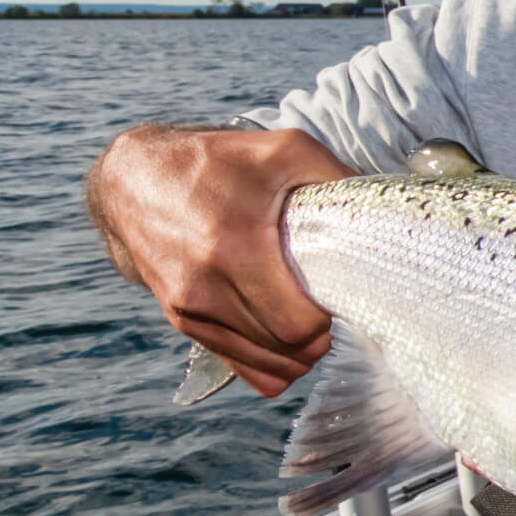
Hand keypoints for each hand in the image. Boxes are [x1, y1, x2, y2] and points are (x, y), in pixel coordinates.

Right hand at [86, 125, 352, 396]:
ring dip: (297, 354)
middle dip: (319, 339)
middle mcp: (205, 286)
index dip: (328, 321)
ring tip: (312, 322)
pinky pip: (237, 364)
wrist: (133, 180)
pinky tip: (285, 342)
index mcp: (234, 246)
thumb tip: (383, 211)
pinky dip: (268, 363)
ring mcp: (188, 309)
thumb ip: (336, 177)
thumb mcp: (284, 150)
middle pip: (285, 350)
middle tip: (332, 309)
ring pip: (263, 364)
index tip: (339, 296)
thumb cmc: (215, 161)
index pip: (296, 325)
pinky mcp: (180, 319)